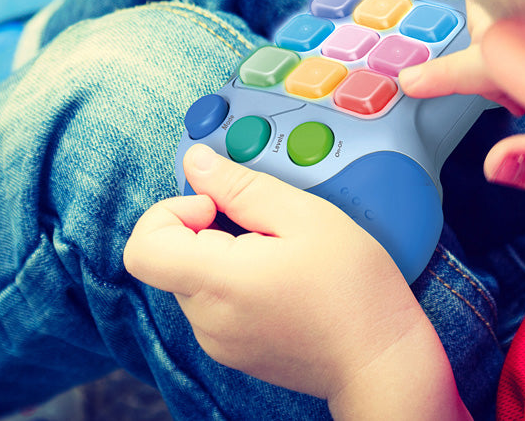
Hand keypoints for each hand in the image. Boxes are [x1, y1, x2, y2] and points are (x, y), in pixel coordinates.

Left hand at [124, 144, 465, 417]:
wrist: (380, 359)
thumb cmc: (354, 291)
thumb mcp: (306, 216)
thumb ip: (242, 186)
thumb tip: (197, 164)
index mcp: (219, 283)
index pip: (143, 244)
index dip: (170, 210)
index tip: (215, 205)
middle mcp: (207, 318)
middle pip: (171, 256)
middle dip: (208, 227)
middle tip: (264, 223)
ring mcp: (217, 340)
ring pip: (193, 276)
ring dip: (224, 253)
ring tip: (281, 252)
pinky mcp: (232, 349)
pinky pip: (213, 302)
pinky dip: (235, 279)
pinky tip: (280, 277)